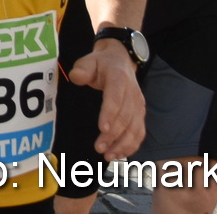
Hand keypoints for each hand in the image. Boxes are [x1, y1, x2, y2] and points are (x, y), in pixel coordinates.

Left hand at [68, 43, 144, 159]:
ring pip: (135, 128)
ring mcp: (138, 105)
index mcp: (119, 78)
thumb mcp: (89, 60)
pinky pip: (139, 132)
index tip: (102, 128)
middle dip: (113, 135)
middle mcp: (132, 93)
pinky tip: (119, 154)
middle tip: (99, 148)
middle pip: (125, 117)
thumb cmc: (101, 64)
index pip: (115, 97)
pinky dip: (131, 145)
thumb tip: (76, 77)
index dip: (109, 113)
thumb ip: (82, 69)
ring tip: (108, 156)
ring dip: (123, 144)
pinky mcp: (140, 114)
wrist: (121, 61)